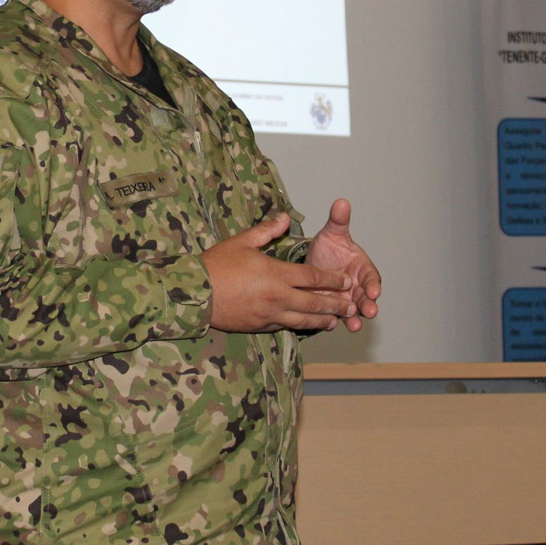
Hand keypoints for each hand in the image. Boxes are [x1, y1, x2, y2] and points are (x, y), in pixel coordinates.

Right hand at [203, 214, 358, 332]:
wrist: (194, 294)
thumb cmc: (216, 265)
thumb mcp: (241, 242)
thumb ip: (267, 230)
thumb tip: (285, 218)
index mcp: (275, 273)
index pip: (313, 277)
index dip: (333, 279)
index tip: (347, 280)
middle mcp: (277, 296)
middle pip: (315, 302)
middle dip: (336, 303)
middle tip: (351, 305)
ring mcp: (269, 314)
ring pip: (304, 320)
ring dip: (323, 320)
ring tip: (336, 321)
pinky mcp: (260, 326)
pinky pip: (286, 326)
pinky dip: (300, 326)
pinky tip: (307, 325)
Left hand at [303, 198, 381, 332]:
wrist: (311, 264)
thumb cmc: (328, 249)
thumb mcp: (332, 234)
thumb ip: (338, 221)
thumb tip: (341, 203)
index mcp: (361, 268)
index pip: (372, 277)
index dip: (373, 284)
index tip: (374, 290)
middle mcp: (356, 286)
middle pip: (366, 297)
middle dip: (368, 304)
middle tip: (369, 311)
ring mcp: (345, 299)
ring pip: (353, 310)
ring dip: (354, 318)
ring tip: (354, 325)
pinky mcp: (332, 308)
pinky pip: (336, 316)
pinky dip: (336, 321)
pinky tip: (332, 325)